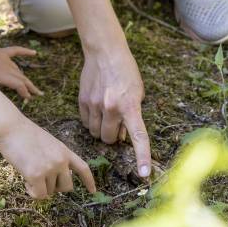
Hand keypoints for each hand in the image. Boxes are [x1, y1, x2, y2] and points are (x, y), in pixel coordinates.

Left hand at [0, 31, 42, 99]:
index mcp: (1, 75)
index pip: (19, 84)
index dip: (25, 92)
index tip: (29, 99)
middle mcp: (5, 67)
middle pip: (22, 78)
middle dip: (30, 87)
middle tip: (38, 95)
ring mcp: (3, 59)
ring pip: (18, 69)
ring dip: (24, 77)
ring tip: (31, 85)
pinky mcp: (0, 52)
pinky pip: (16, 52)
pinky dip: (25, 53)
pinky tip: (34, 54)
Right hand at [0, 119, 95, 198]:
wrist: (10, 127)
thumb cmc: (23, 134)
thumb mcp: (47, 143)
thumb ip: (54, 158)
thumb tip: (53, 181)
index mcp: (64, 151)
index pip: (83, 168)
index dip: (89, 181)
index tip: (93, 191)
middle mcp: (61, 160)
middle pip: (67, 187)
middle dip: (54, 187)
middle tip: (41, 179)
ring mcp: (50, 167)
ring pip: (50, 192)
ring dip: (39, 187)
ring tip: (29, 171)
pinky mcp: (37, 175)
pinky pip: (39, 195)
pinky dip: (31, 192)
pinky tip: (25, 180)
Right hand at [79, 46, 150, 178]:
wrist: (105, 52)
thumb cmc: (126, 72)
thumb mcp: (137, 93)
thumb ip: (132, 115)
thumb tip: (122, 135)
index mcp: (130, 106)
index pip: (138, 136)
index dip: (142, 156)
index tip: (144, 174)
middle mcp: (111, 107)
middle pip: (109, 139)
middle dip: (113, 137)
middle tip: (117, 123)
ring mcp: (95, 104)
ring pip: (96, 133)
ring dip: (102, 129)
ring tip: (106, 113)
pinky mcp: (83, 101)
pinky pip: (86, 123)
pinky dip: (92, 121)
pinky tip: (97, 107)